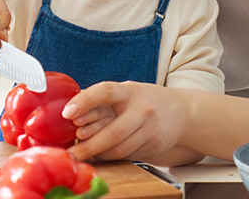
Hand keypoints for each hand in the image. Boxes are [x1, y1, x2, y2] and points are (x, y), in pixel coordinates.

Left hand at [62, 81, 188, 161]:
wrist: (181, 112)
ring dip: (97, 154)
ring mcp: (149, 129)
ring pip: (119, 149)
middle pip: (112, 132)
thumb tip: (69, 108)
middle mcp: (142, 109)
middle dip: (88, 145)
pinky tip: (101, 154)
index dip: (85, 101)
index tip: (67, 113)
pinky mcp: (153, 145)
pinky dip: (109, 156)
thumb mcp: (126, 92)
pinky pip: (126, 155)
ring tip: (82, 154)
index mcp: (130, 91)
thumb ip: (102, 99)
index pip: (105, 92)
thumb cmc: (145, 100)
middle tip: (70, 152)